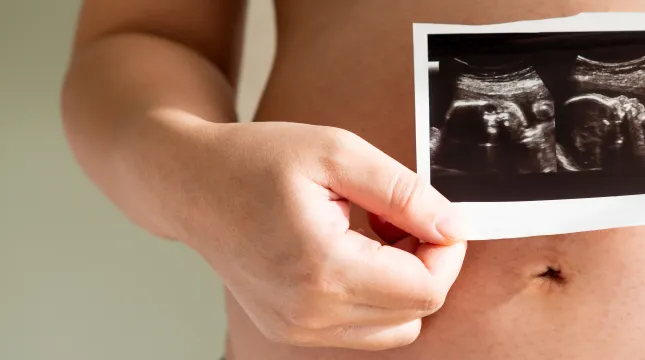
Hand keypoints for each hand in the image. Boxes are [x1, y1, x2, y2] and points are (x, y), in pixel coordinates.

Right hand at [134, 120, 466, 349]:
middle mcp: (308, 311)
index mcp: (321, 268)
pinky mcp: (291, 329)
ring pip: (396, 328)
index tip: (432, 215)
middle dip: (427, 264)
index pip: (426, 289)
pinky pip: (365, 330)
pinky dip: (376, 297)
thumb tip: (454, 227)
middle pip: (417, 311)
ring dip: (404, 284)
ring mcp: (296, 327)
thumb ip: (404, 192)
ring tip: (375, 236)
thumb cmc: (256, 160)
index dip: (446, 251)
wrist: (189, 183)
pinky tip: (356, 254)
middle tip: (399, 218)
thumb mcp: (339, 152)